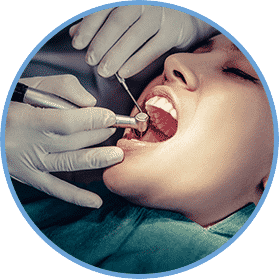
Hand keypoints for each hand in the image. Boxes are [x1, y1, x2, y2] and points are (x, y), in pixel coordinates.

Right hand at [5, 75, 123, 207]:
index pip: (68, 123)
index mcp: (24, 118)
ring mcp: (27, 164)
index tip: (110, 117)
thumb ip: (63, 88)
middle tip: (113, 129)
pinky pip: (54, 188)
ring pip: (68, 164)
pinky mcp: (27, 176)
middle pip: (72, 142)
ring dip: (96, 160)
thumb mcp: (32, 84)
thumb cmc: (11, 100)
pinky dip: (76, 196)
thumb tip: (90, 103)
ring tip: (116, 156)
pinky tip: (95, 201)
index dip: (93, 120)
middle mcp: (26, 144)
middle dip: (98, 135)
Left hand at [70, 6, 215, 77]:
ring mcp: (161, 14)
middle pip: (118, 21)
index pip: (104, 8)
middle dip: (101, 43)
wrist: (183, 15)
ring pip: (134, 36)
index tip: (78, 44)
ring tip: (103, 71)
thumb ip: (99, 20)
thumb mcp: (122, 13)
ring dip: (116, 56)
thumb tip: (76, 33)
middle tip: (91, 61)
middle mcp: (144, 0)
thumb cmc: (148, 15)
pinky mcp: (173, 31)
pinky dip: (136, 62)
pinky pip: (152, 49)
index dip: (89, 26)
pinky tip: (123, 73)